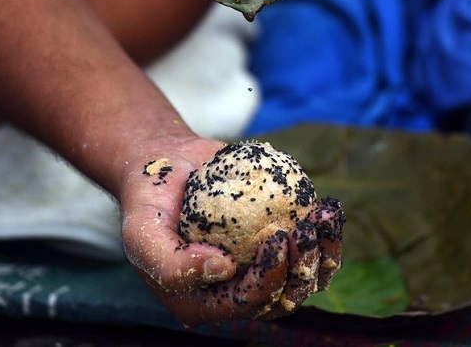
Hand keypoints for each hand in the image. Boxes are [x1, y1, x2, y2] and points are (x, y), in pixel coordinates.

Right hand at [119, 136, 344, 325]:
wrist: (166, 167)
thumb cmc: (148, 202)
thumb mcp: (142, 233)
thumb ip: (171, 264)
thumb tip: (224, 270)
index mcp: (204, 302)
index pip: (248, 303)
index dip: (269, 278)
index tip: (276, 238)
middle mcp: (236, 292)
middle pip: (284, 295)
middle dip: (303, 267)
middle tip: (304, 228)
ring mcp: (261, 269)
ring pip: (305, 277)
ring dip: (324, 251)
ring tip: (325, 216)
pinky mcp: (279, 245)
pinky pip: (312, 250)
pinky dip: (327, 233)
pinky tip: (328, 208)